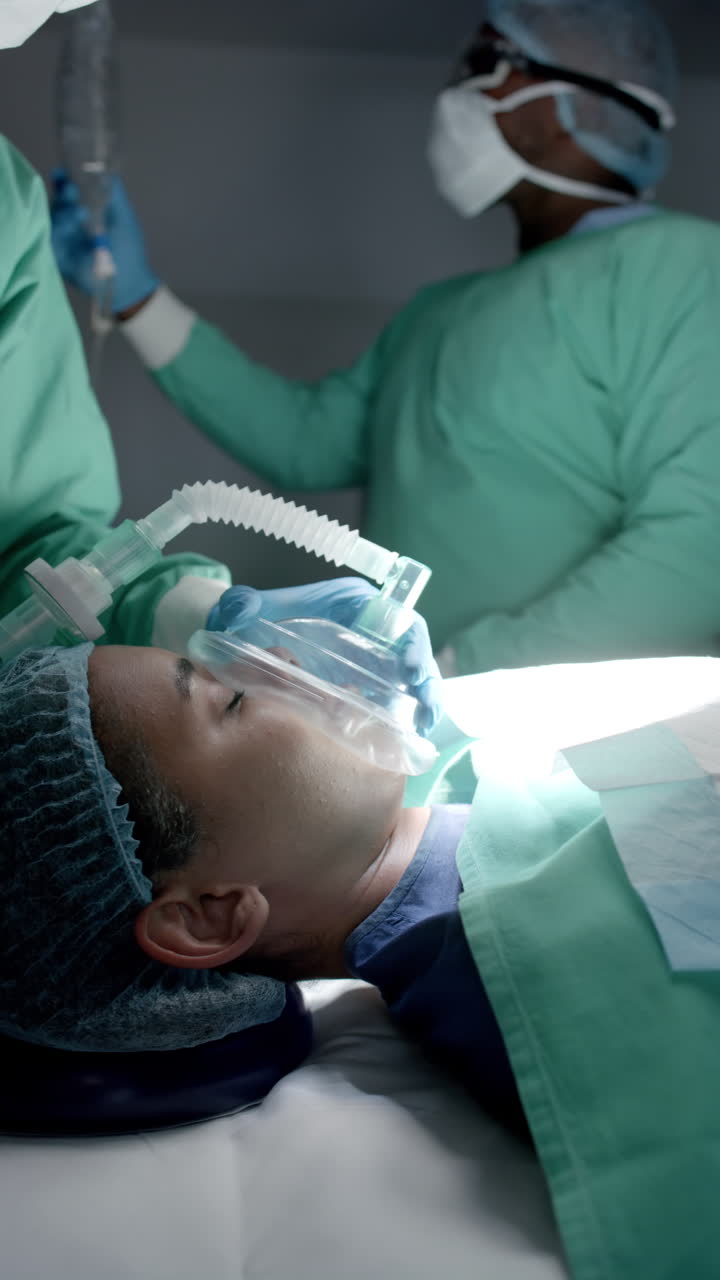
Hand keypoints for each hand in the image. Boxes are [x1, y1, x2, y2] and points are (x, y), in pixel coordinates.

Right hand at [50, 170, 158, 314]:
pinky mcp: (59, 256)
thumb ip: (114, 194)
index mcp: (83, 210)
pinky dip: (58, 232)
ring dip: (64, 212)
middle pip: (57, 202)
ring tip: (81, 212)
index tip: (65, 173)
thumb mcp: (123, 216)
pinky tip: (72, 228)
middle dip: (63, 194)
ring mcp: (63, 239)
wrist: (130, 282)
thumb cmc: (128, 249)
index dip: (64, 180)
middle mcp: (70, 222)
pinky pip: (50, 239)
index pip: (67, 190)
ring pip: (53, 219)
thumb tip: (105, 170)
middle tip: (71, 190)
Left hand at [207, 579, 443, 735]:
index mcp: (353, 606)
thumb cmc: (262, 620)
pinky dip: (409, 716)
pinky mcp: (372, 685)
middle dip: (425, 678)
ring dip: (424, 700)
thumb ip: (241, 607)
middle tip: (425, 705)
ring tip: (424, 725)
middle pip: (412, 651)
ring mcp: (374, 660)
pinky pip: (398, 698)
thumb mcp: (253, 611)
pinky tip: (411, 735)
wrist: (253, 637)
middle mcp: (371, 631)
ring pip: (411, 678)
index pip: (393, 617)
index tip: (410, 669)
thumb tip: (238, 611)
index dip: (409, 641)